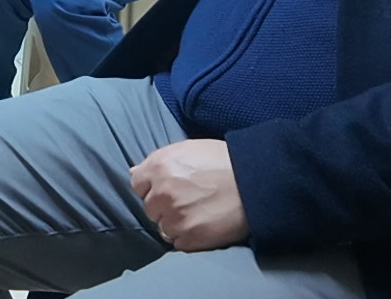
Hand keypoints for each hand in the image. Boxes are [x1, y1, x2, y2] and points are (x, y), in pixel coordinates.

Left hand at [129, 139, 248, 251]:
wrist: (256, 181)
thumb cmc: (224, 161)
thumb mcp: (188, 148)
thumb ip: (159, 160)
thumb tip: (135, 173)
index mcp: (160, 166)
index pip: (137, 184)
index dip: (152, 186)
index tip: (166, 188)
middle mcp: (163, 192)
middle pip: (149, 207)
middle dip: (163, 205)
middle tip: (187, 200)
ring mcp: (175, 217)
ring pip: (162, 227)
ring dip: (175, 223)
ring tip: (198, 213)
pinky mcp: (190, 237)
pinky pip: (177, 242)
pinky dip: (188, 237)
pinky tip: (204, 224)